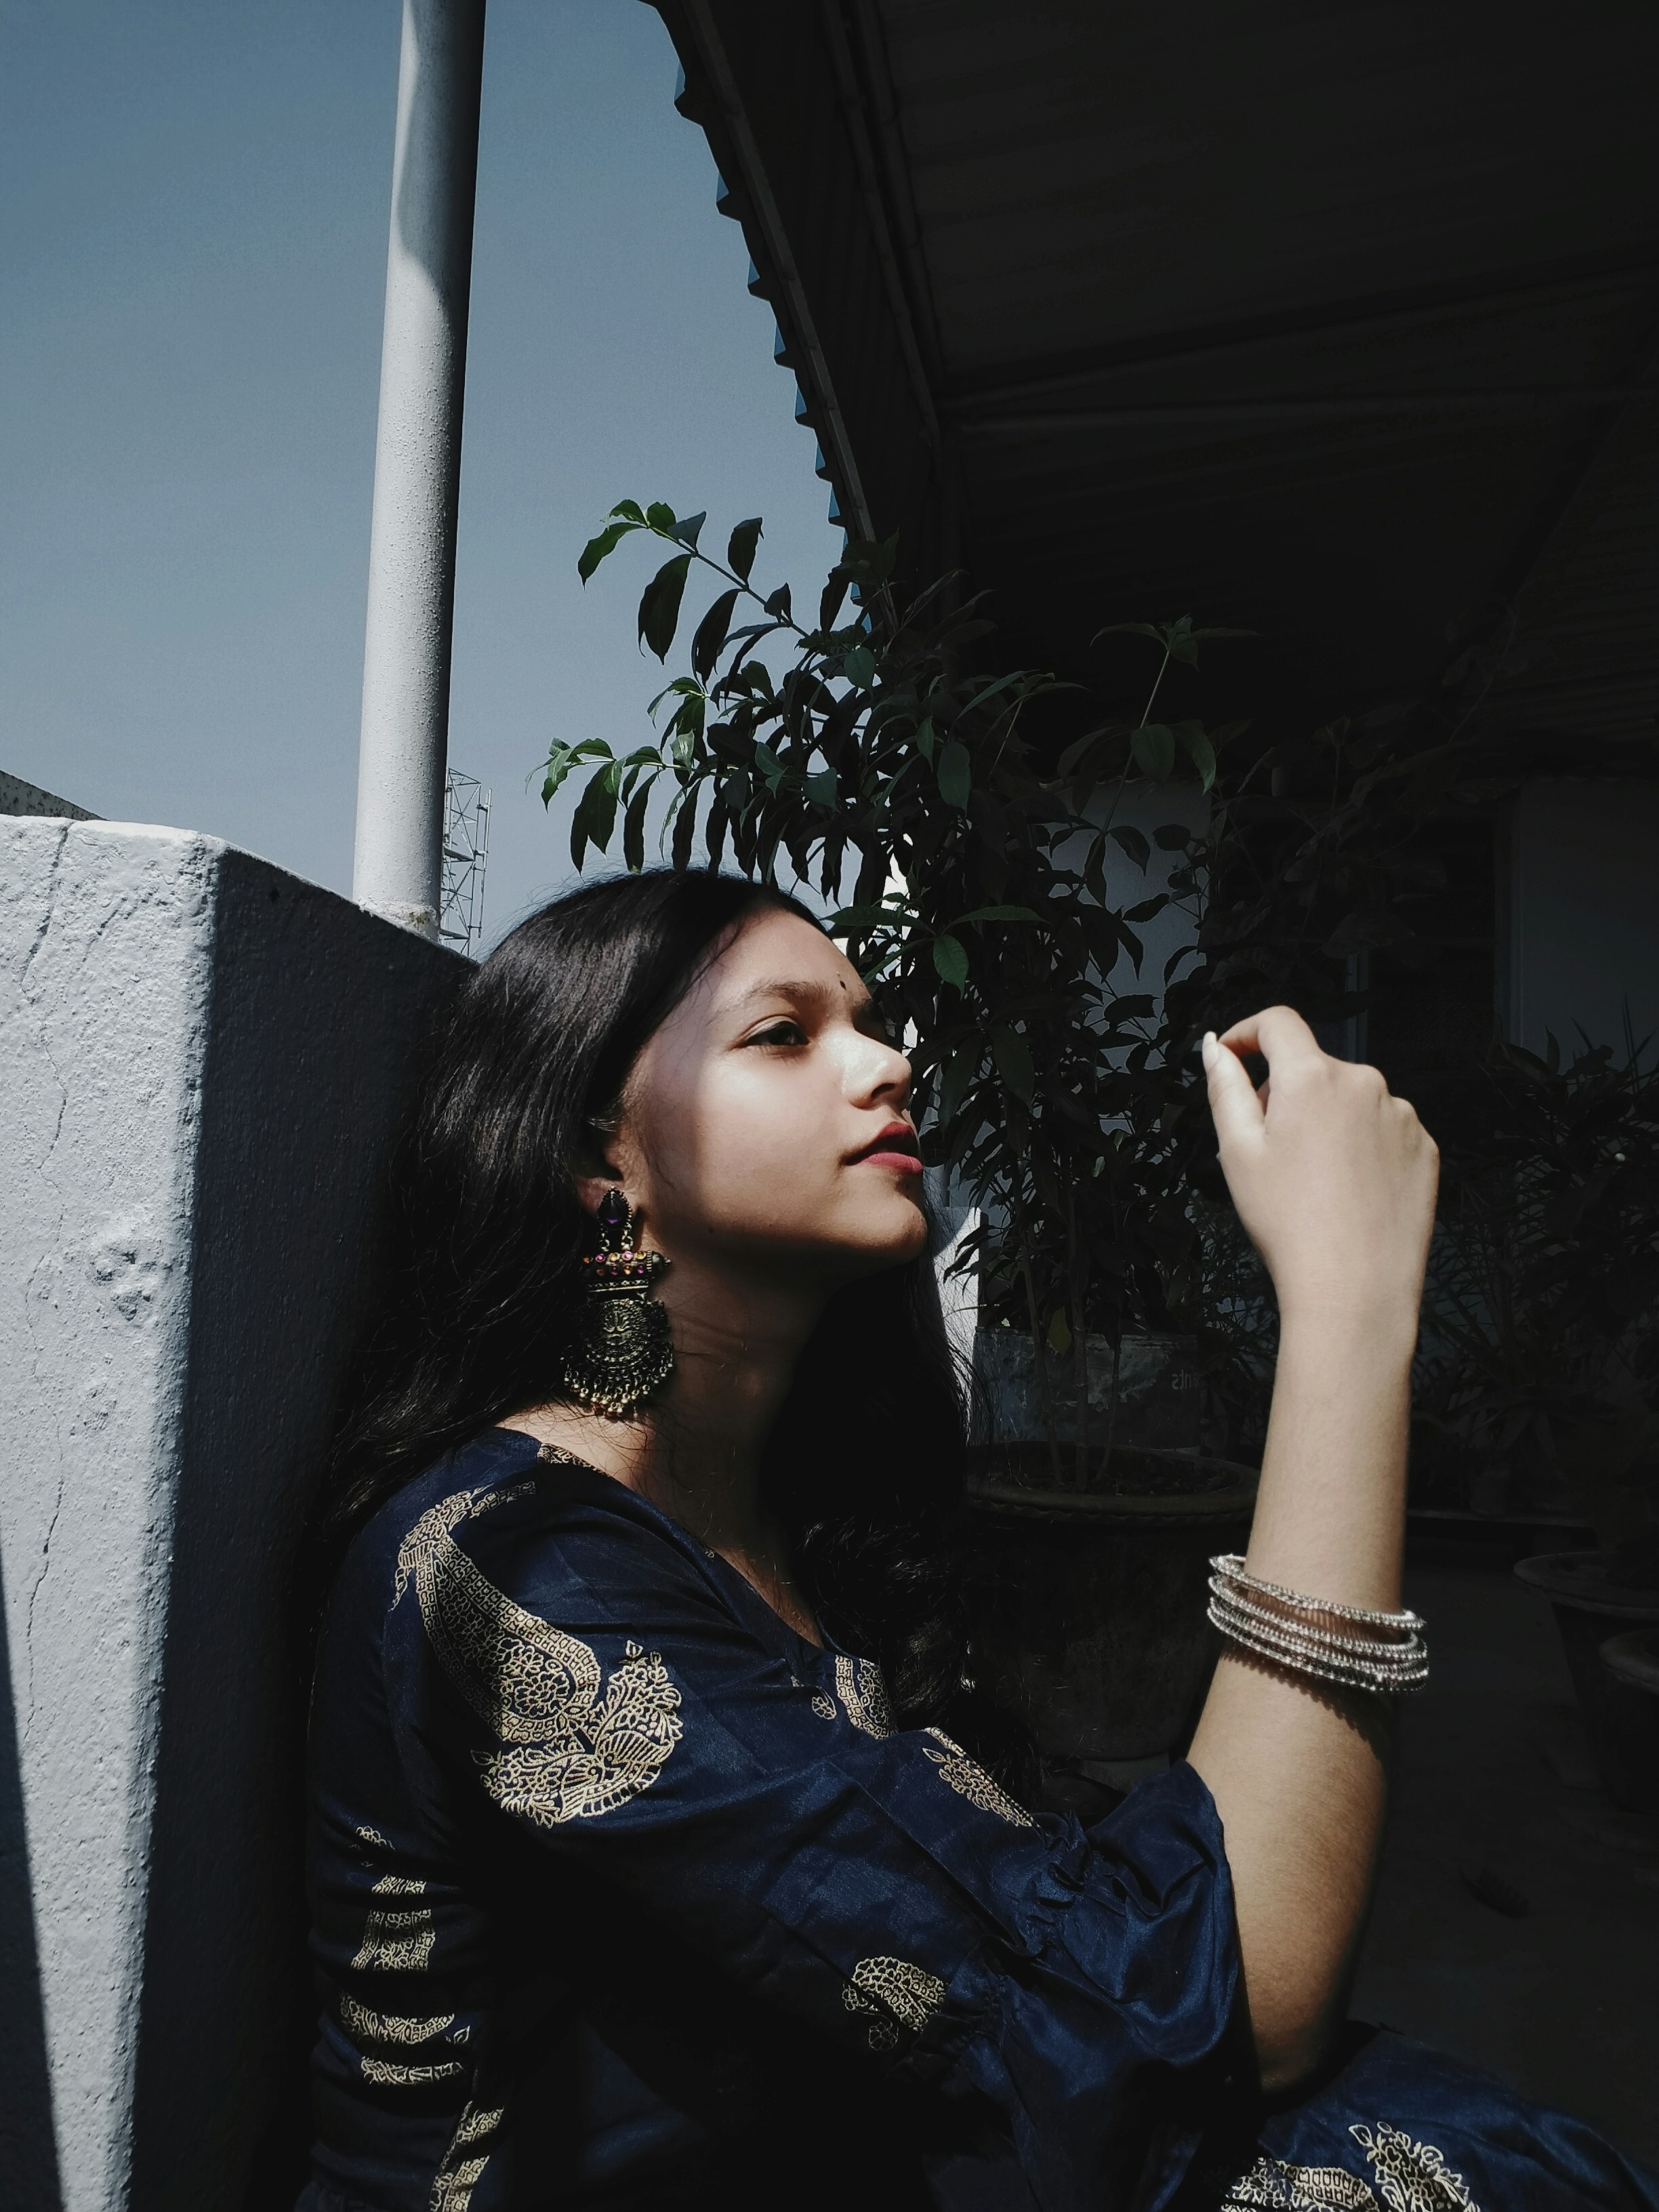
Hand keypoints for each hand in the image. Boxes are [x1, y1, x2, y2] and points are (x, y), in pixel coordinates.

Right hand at [1203, 1007, 1437, 1331]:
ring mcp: (1401, 1115)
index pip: (1279, 1023)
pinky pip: (1383, 1130)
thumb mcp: (1237, 1152)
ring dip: (1327, 1121)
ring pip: (1350, 1101)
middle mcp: (1364, 1083)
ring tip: (1313, 1181)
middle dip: (1287, 1094)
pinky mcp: (1423, 1148)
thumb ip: (1224, 1087)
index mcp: (1312, 1077)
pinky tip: (1348, 1191)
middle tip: (1269, 1151)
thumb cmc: (1289, 1223)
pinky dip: (1361, 1147)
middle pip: (1314, 1068)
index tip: (1234, 1054)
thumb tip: (1215, 1048)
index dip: (1248, 1032)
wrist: (1353, 1288)